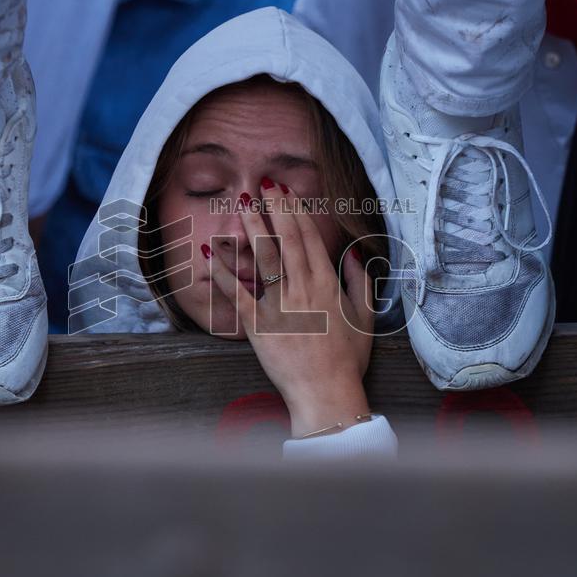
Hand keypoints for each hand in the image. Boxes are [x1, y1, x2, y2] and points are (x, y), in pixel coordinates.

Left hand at [203, 178, 375, 437]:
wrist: (327, 393)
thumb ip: (361, 283)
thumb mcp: (365, 318)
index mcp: (327, 285)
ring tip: (242, 203)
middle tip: (262, 184)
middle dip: (275, 208)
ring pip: (264, 259)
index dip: (296, 211)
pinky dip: (223, 273)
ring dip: (253, 228)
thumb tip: (354, 254)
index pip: (310, 238)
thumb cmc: (347, 359)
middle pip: (287, 240)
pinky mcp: (258, 326)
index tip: (286, 190)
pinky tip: (211, 252)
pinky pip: (237, 295)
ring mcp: (279, 307)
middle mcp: (302, 289)